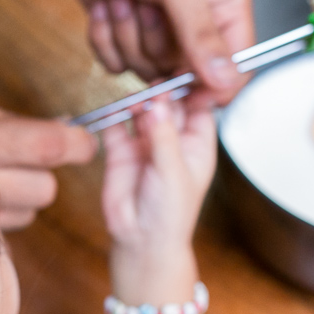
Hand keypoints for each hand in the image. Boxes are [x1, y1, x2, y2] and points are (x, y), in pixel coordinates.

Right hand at [0, 89, 95, 228]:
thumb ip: (6, 117)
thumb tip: (63, 127)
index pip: (50, 147)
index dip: (77, 144)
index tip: (83, 142)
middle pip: (47, 189)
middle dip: (41, 172)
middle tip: (21, 157)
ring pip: (29, 212)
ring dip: (20, 196)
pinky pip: (5, 232)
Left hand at [43, 0, 254, 106]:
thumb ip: (201, 34)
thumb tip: (224, 79)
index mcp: (225, 5)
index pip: (233, 69)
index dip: (208, 88)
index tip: (181, 92)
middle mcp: (194, 21)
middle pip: (181, 75)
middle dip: (153, 45)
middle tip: (144, 5)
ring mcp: (157, 29)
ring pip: (143, 70)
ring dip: (125, 34)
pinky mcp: (124, 31)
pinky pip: (115, 63)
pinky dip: (103, 36)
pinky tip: (106, 2)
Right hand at [100, 94, 213, 273]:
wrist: (140, 242)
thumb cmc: (170, 215)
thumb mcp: (174, 172)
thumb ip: (164, 136)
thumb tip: (157, 102)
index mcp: (197, 144)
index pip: (199, 105)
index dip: (193, 88)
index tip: (185, 71)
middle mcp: (172, 139)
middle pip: (169, 102)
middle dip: (163, 91)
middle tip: (155, 87)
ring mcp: (146, 143)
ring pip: (143, 110)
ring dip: (139, 102)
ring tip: (136, 104)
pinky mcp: (120, 151)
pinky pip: (116, 125)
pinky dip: (114, 115)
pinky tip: (115, 112)